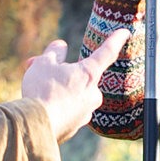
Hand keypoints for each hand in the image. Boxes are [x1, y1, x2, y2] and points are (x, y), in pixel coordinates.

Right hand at [20, 27, 129, 143]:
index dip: (115, 40)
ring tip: (34, 89)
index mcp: (89, 74)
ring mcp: (86, 112)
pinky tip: (40, 107)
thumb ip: (54, 52)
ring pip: (72, 94)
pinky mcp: (75, 127)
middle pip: (79, 76)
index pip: (107, 52)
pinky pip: (67, 110)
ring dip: (56, 88)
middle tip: (36, 66)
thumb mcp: (43, 63)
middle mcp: (93, 94)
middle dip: (60, 71)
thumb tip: (60, 46)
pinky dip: (56, 105)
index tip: (125, 33)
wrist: (36, 126)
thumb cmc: (41, 90)